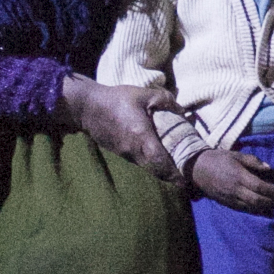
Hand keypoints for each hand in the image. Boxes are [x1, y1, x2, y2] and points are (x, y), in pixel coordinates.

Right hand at [61, 78, 179, 177]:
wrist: (87, 107)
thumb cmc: (116, 99)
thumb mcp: (143, 94)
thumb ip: (165, 100)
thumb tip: (181, 110)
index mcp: (141, 136)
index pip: (159, 160)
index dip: (173, 172)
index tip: (185, 179)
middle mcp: (133, 150)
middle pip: (155, 170)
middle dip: (171, 176)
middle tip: (186, 177)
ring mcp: (125, 154)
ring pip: (147, 167)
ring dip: (160, 170)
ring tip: (176, 169)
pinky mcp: (120, 153)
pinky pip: (139, 162)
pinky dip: (150, 163)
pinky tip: (158, 157)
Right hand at [191, 148, 273, 213]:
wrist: (198, 169)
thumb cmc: (219, 159)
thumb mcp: (236, 155)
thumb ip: (253, 161)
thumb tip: (268, 168)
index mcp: (238, 176)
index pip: (259, 187)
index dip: (271, 191)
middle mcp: (235, 189)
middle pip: (256, 200)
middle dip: (270, 202)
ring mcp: (230, 198)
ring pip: (250, 207)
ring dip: (264, 208)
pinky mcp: (226, 203)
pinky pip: (242, 209)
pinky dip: (253, 210)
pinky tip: (261, 208)